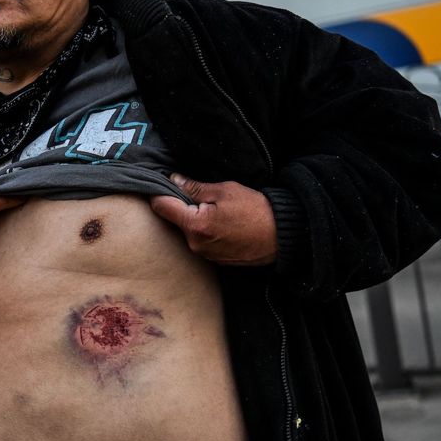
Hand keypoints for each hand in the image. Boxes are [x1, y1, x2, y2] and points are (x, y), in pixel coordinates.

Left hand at [150, 174, 276, 266]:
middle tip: (196, 194)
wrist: (282, 235)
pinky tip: (222, 224)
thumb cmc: (255, 210)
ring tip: (214, 210)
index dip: (158, 193)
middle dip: (180, 207)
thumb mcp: (224, 190)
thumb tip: (173, 180)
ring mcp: (205, 255)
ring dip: (194, 220)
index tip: (160, 184)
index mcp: (195, 225)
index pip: (162, 207)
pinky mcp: (215, 260)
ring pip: (188, 232)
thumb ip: (195, 187)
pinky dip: (205, 231)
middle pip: (175, 220)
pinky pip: (201, 242)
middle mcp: (196, 245)